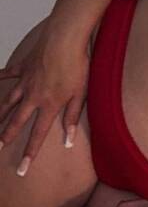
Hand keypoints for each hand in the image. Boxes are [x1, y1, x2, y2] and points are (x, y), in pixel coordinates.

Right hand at [0, 19, 90, 174]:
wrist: (65, 37)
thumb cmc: (77, 64)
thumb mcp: (80, 94)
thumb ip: (72, 117)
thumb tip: (68, 141)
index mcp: (49, 105)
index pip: (38, 135)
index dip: (30, 154)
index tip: (21, 170)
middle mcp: (34, 96)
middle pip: (17, 120)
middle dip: (6, 136)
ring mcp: (26, 80)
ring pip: (9, 100)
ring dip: (1, 113)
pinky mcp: (24, 65)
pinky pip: (10, 73)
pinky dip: (1, 77)